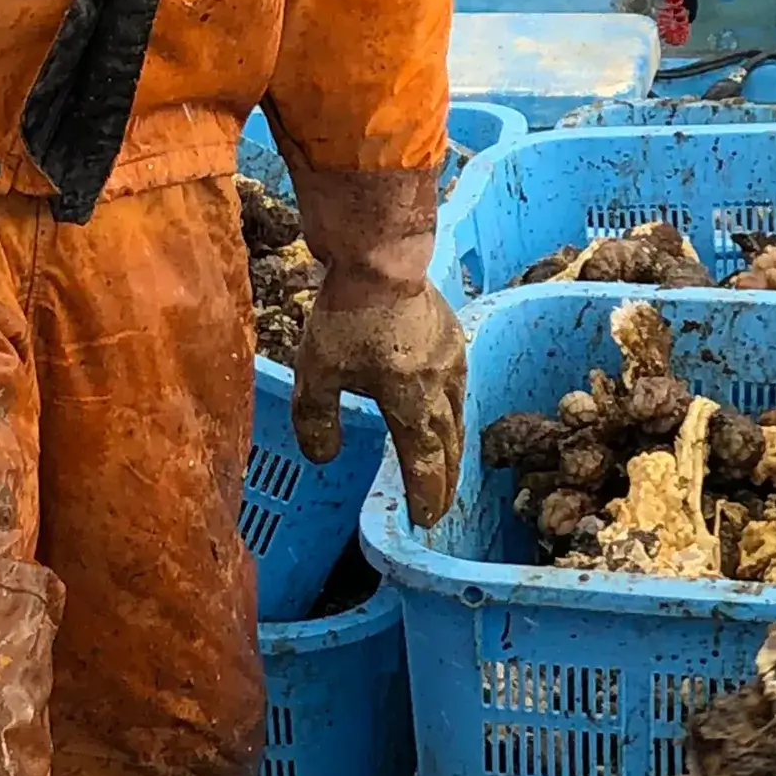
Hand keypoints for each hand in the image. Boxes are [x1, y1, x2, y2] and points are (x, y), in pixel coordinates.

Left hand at [284, 161, 464, 523]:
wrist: (382, 255)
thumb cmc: (348, 316)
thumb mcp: (317, 374)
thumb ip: (318, 421)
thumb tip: (323, 459)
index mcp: (413, 404)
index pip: (425, 463)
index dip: (426, 494)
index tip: (426, 521)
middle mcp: (441, 387)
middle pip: (450, 444)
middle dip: (446, 478)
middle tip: (442, 505)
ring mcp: (452, 359)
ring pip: (459, 414)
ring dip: (453, 444)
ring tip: (447, 460)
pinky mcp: (451, 334)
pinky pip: (457, 384)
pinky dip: (451, 408)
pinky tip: (442, 403)